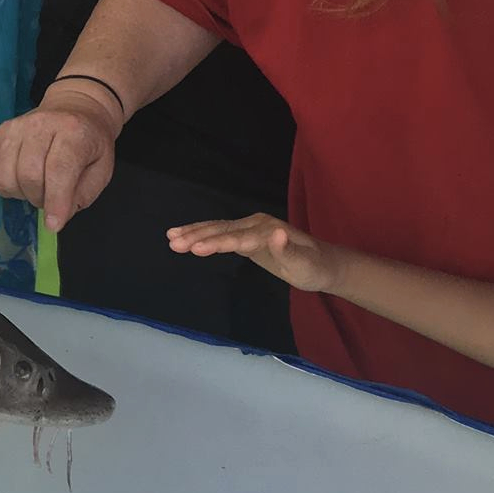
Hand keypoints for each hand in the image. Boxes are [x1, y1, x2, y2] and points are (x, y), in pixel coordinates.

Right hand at [0, 93, 117, 231]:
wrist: (74, 108)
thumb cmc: (90, 144)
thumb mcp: (102, 169)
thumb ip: (82, 194)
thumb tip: (57, 215)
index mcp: (73, 132)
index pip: (59, 169)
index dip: (56, 200)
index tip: (54, 225)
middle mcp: (40, 124)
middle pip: (28, 174)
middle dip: (38, 198)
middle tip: (49, 198)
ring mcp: (14, 127)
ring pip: (5, 175)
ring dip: (19, 193)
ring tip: (34, 188)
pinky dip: (0, 186)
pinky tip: (16, 182)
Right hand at [167, 214, 342, 294]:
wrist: (324, 264)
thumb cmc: (314, 268)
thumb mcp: (305, 265)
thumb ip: (288, 251)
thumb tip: (276, 234)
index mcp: (267, 230)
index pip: (236, 238)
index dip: (216, 243)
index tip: (194, 249)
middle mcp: (256, 224)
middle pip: (222, 229)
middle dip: (197, 235)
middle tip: (173, 242)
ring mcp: (250, 228)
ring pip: (218, 229)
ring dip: (194, 232)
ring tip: (170, 237)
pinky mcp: (246, 236)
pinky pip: (220, 233)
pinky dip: (203, 234)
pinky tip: (187, 236)